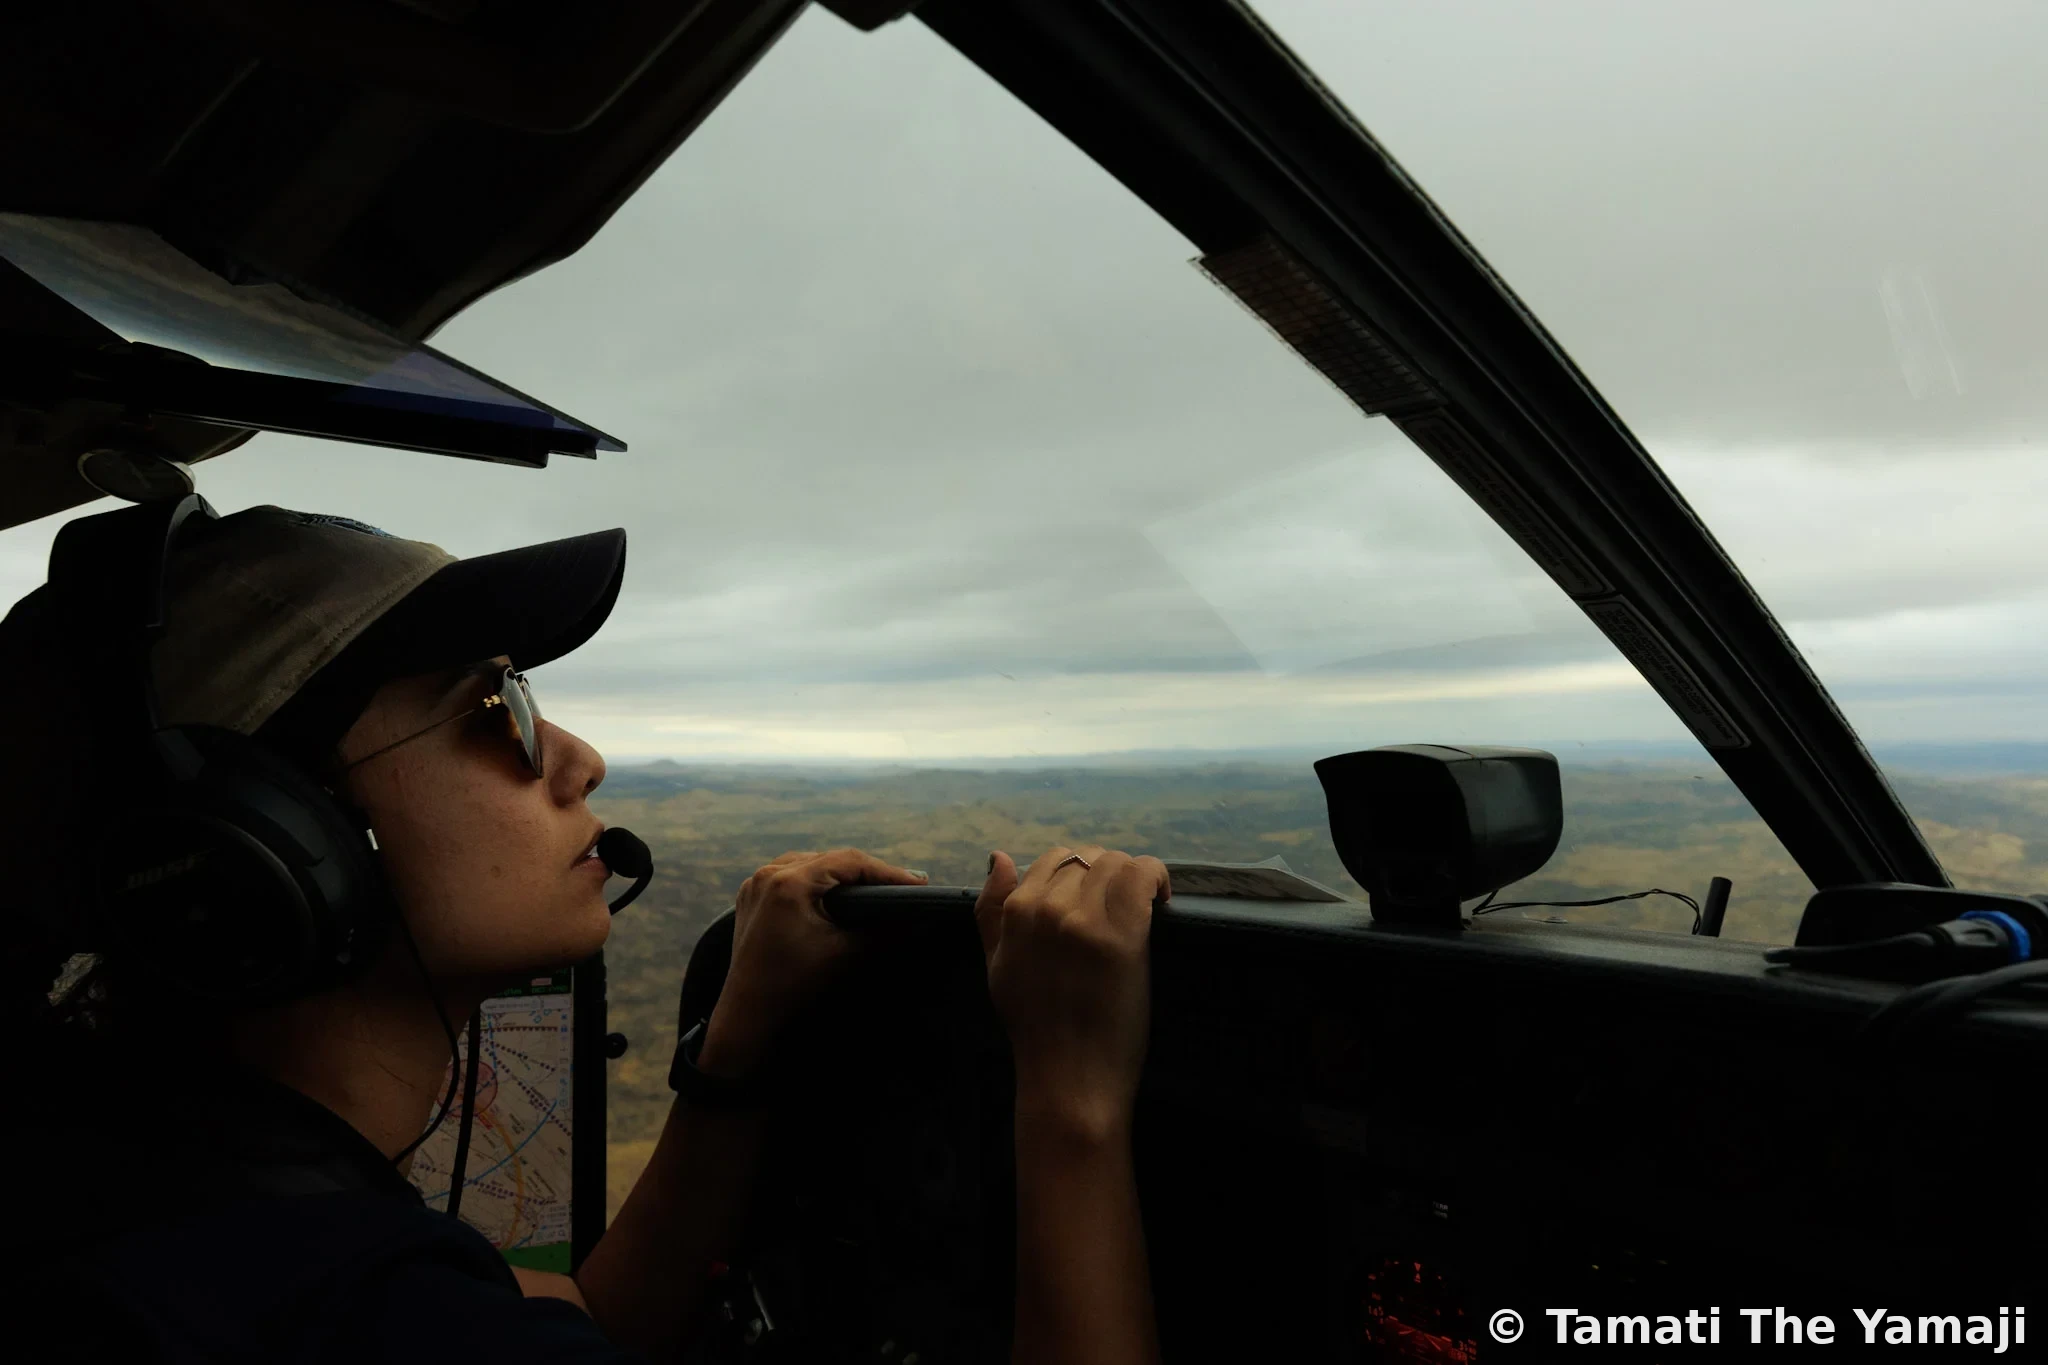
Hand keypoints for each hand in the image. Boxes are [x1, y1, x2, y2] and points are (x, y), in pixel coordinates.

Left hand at [701, 848, 926, 1074]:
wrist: (747, 1015)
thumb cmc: (795, 986)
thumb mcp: (845, 955)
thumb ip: (885, 932)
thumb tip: (920, 918)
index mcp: (789, 883)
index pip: (850, 862)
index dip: (888, 872)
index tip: (919, 883)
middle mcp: (768, 874)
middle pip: (830, 860)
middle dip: (868, 872)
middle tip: (903, 884)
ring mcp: (755, 884)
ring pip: (810, 864)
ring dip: (840, 873)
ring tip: (874, 886)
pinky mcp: (750, 896)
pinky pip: (790, 876)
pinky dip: (815, 880)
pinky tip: (834, 891)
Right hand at [976, 846, 1168, 1141]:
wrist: (1069, 1077)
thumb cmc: (1035, 1028)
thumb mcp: (997, 965)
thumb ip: (992, 910)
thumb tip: (1000, 856)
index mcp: (1016, 912)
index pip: (1054, 859)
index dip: (1081, 873)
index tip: (1098, 896)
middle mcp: (1047, 907)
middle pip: (1089, 858)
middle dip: (1108, 875)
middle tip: (1124, 905)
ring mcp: (1085, 920)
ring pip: (1117, 863)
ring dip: (1134, 877)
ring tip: (1144, 903)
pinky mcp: (1122, 936)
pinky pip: (1144, 876)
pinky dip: (1157, 878)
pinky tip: (1162, 897)